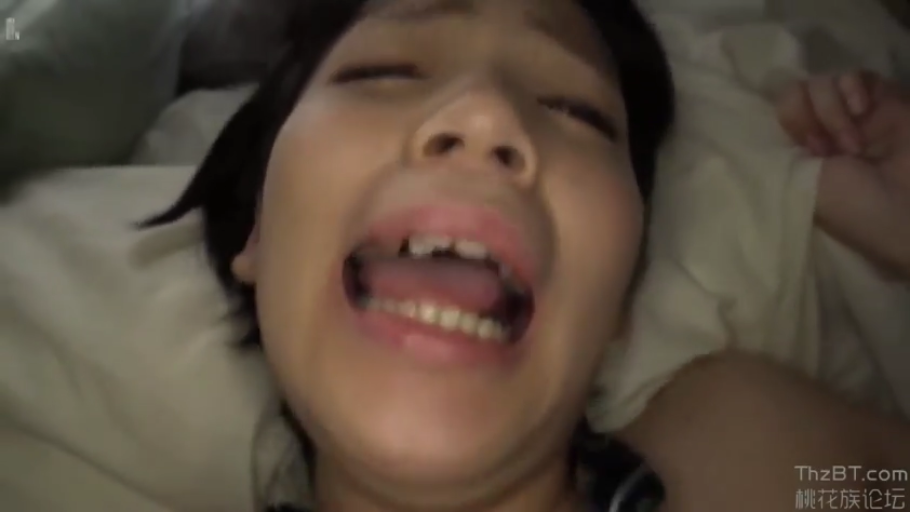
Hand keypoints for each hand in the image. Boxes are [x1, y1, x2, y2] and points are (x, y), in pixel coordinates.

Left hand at [776, 71, 909, 279]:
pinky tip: (864, 110)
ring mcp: (855, 114)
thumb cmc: (853, 207)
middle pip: (796, 91)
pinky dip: (853, 88)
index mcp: (800, 152)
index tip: (805, 149)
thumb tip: (746, 130)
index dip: (787, 121)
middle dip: (807, 117)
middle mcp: (824, 130)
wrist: (909, 208)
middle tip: (829, 150)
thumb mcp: (799, 185)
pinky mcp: (886, 100)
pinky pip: (857, 75)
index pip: (776, 113)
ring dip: (832, 110)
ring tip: (855, 143)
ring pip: (824, 81)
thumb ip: (775, 155)